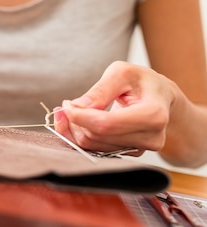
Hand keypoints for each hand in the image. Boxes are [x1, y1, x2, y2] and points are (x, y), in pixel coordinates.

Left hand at [53, 61, 175, 155]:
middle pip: (98, 136)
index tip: (66, 105)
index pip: (106, 124)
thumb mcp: (122, 73)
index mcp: (153, 114)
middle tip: (66, 105)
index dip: (80, 117)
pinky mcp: (129, 153)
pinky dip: (81, 136)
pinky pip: (96, 149)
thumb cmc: (142, 82)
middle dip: (75, 121)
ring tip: (72, 110)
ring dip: (76, 129)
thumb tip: (77, 107)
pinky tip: (79, 122)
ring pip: (94, 145)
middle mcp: (150, 137)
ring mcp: (140, 148)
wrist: (161, 98)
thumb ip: (100, 89)